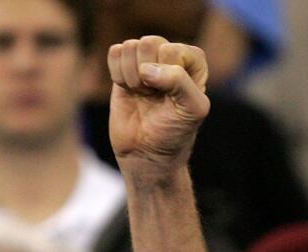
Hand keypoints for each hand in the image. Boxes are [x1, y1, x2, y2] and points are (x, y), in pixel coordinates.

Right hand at [108, 37, 209, 184]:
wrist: (146, 154)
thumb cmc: (175, 133)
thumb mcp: (193, 110)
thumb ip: (179, 82)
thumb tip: (146, 69)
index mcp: (193, 64)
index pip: (177, 49)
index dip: (170, 74)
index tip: (172, 97)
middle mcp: (169, 58)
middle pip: (151, 42)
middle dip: (148, 74)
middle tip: (155, 97)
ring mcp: (144, 61)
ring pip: (130, 46)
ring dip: (133, 76)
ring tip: (143, 95)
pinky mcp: (123, 68)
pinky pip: (114, 52)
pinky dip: (118, 74)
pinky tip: (129, 91)